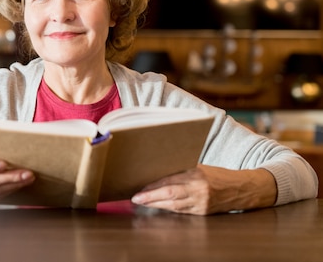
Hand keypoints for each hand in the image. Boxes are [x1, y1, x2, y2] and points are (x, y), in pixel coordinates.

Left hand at [130, 164, 276, 214]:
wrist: (242, 189)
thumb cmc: (218, 174)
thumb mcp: (200, 167)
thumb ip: (181, 170)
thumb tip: (158, 171)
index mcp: (197, 175)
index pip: (171, 181)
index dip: (153, 186)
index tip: (140, 188)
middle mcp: (199, 190)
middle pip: (170, 195)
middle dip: (150, 198)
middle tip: (136, 198)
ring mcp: (201, 203)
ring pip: (174, 206)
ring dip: (156, 205)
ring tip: (143, 203)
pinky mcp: (203, 213)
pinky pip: (182, 212)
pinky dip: (168, 209)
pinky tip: (158, 207)